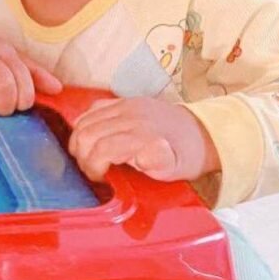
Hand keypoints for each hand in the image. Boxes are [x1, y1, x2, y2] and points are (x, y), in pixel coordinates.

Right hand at [68, 97, 220, 181]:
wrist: (199, 132)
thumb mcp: (174, 167)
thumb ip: (156, 162)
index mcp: (142, 135)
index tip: (100, 179)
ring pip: (84, 121)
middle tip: (92, 171)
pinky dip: (83, 126)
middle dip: (82, 158)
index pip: (100, 150)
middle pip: (87, 134)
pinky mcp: (123, 101)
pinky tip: (90, 141)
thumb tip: (138, 156)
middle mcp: (131, 116)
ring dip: (79, 143)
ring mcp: (125, 105)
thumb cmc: (183, 156)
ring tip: (89, 158)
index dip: (92, 168)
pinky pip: (91, 110)